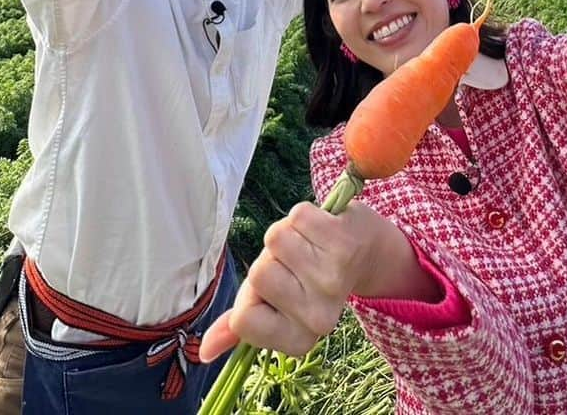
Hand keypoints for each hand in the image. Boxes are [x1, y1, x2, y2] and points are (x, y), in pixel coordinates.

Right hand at [199, 202, 386, 362]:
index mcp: (299, 339)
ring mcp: (332, 280)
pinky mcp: (343, 242)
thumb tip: (202, 351)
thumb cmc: (310, 276)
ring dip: (287, 235)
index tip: (276, 291)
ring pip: (274, 240)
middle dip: (270, 261)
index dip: (252, 295)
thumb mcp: (274, 305)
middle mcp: (318, 317)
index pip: (244, 320)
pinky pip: (297, 216)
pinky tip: (323, 227)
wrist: (365, 251)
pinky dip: (305, 215)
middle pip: (258, 274)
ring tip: (309, 244)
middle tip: (296, 263)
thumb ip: (240, 325)